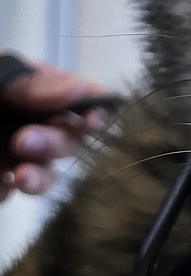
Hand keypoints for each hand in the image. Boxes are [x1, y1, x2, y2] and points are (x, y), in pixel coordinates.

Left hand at [0, 56, 110, 199]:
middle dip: (55, 143)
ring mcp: (14, 152)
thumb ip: (30, 83)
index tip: (93, 121)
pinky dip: (6, 190)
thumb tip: (81, 89)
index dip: (96, 110)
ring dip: (40, 177)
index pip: (82, 99)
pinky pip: (10, 192)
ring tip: (20, 176)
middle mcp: (32, 121)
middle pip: (68, 139)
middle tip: (24, 142)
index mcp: (36, 88)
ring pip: (46, 173)